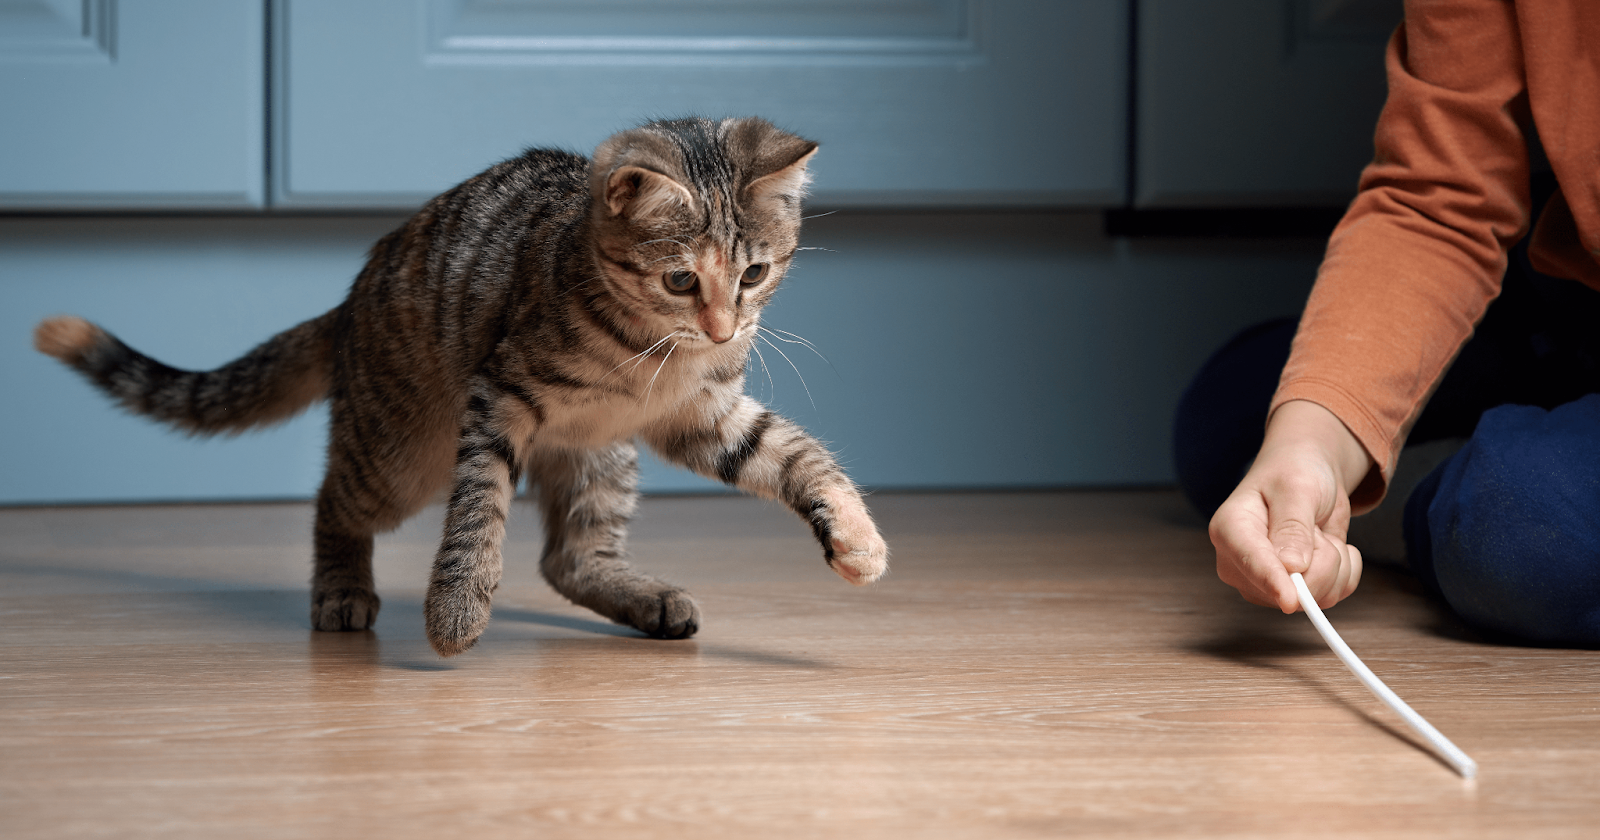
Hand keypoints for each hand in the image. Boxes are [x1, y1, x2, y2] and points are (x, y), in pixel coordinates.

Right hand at [1209, 401, 1373, 612]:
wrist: (1306, 475)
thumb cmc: (1293, 473)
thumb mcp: (1296, 488)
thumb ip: (1293, 526)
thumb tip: (1292, 567)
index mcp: (1230, 531)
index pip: (1250, 562)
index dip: (1272, 582)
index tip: (1290, 600)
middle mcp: (1241, 564)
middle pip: (1289, 588)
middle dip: (1320, 559)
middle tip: (1313, 527)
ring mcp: (1266, 582)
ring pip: (1316, 595)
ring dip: (1334, 562)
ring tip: (1318, 533)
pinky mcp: (1291, 592)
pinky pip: (1334, 596)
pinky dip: (1345, 571)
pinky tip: (1328, 546)